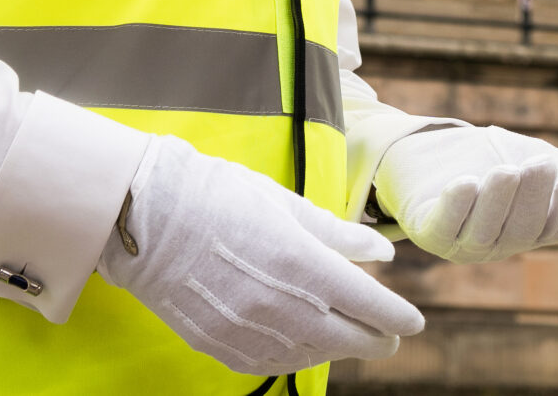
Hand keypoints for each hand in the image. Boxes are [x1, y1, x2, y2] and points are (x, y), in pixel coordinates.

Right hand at [99, 134, 424, 375]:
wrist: (144, 219)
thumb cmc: (217, 195)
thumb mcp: (284, 202)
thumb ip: (337, 233)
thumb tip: (381, 253)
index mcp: (301, 262)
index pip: (367, 302)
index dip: (396, 315)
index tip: (413, 321)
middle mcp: (280, 305)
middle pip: (346, 338)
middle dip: (375, 339)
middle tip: (389, 337)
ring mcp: (248, 331)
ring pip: (311, 354)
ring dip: (338, 350)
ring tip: (351, 340)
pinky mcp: (220, 346)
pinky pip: (271, 363)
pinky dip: (297, 357)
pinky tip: (305, 348)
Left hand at [373, 124, 557, 262]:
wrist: (427, 149)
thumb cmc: (485, 158)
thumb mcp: (536, 160)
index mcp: (528, 230)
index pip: (557, 228)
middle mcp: (498, 242)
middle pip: (523, 229)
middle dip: (532, 196)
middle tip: (540, 162)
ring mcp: (461, 241)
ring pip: (485, 230)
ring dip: (497, 201)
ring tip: (506, 169)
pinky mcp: (427, 228)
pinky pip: (443, 226)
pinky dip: (455, 205)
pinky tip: (465, 182)